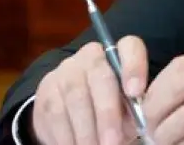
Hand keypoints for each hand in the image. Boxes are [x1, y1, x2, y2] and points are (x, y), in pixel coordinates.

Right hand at [32, 36, 148, 144]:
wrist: (72, 110)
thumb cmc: (111, 107)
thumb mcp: (126, 107)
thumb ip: (133, 110)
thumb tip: (137, 122)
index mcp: (118, 54)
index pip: (130, 48)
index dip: (134, 67)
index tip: (135, 92)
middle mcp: (91, 56)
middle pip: (100, 77)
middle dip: (107, 113)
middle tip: (113, 141)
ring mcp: (65, 71)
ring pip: (75, 97)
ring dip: (86, 130)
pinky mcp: (46, 90)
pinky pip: (55, 113)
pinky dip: (67, 136)